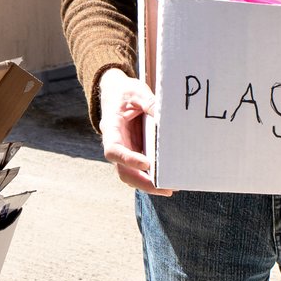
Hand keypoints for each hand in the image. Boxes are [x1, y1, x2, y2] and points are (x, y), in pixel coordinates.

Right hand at [99, 68, 171, 195]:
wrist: (115, 91)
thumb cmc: (124, 92)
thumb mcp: (136, 92)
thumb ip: (149, 103)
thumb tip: (165, 116)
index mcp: (111, 129)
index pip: (113, 150)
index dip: (128, 159)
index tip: (146, 164)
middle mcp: (116, 144)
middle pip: (123, 171)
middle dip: (142, 182)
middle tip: (164, 188)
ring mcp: (125, 151)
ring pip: (131, 174)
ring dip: (148, 184)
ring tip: (170, 188)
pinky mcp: (134, 152)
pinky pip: (140, 169)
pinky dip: (151, 177)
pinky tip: (168, 179)